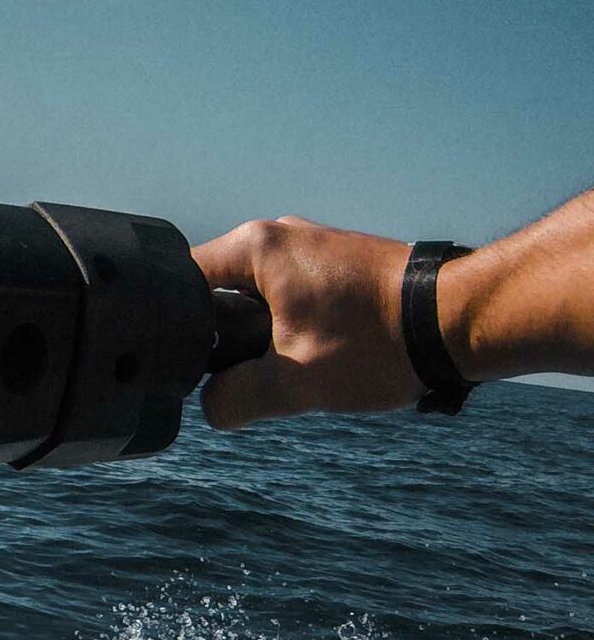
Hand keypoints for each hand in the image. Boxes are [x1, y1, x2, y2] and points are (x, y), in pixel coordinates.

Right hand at [190, 216, 419, 427]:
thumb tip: (212, 406)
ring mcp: (314, 243)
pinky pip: (295, 291)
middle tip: (255, 372)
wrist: (461, 322)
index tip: (196, 362)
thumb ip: (236, 399)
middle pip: (220, 289)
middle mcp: (281, 233)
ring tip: (301, 365)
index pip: (182, 281)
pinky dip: (299, 323)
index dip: (178, 326)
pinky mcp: (341, 259)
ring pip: (261, 294)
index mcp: (256, 247)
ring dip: (268, 333)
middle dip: (230, 335)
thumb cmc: (380, 342)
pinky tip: (327, 352)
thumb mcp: (295, 384)